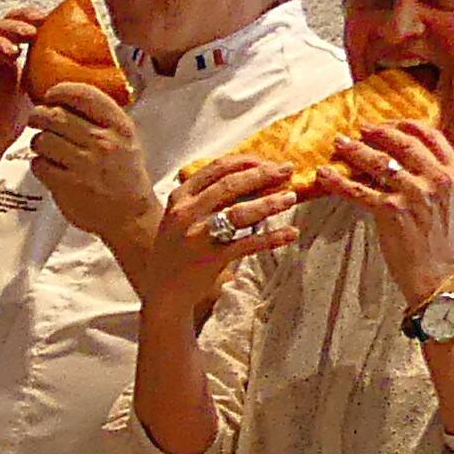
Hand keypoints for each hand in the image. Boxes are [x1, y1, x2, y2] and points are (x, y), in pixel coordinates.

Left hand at [26, 77, 153, 248]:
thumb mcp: (125, 137)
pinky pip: (39, 165)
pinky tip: (48, 166)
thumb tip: (65, 100)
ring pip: (43, 140)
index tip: (51, 95)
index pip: (83, 95)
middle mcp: (102, 142)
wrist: (131, 215)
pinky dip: (38, 164)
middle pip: (55, 115)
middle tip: (37, 119)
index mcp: (118, 126)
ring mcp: (84, 164)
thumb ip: (101, 117)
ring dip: (38, 142)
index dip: (60, 91)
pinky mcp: (68, 186)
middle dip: (39, 115)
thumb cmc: (125, 176)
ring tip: (44, 147)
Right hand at [146, 155, 298, 309]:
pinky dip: (272, 238)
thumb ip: (207, 199)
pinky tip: (290, 233)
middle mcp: (186, 213)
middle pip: (230, 185)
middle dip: (263, 175)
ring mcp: (198, 236)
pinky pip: (247, 244)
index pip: (215, 169)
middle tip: (287, 170)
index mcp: (180, 198)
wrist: (163, 292)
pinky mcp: (210, 259)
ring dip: (269, 203)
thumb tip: (252, 180)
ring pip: (239, 212)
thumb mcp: (183, 218)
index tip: (267, 161)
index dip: (245, 162)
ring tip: (290, 197)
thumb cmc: (177, 251)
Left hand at [317, 118, 453, 307]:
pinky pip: (359, 191)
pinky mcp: (392, 212)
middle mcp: (437, 179)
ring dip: (355, 151)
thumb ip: (433, 175)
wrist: (437, 273)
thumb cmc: (440, 238)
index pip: (430, 136)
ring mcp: (415, 195)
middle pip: (403, 144)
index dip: (405, 125)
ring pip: (380, 164)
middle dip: (378, 133)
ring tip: (339, 144)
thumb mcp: (449, 199)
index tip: (387, 123)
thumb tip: (400, 156)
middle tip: (359, 129)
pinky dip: (338, 182)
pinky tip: (324, 176)